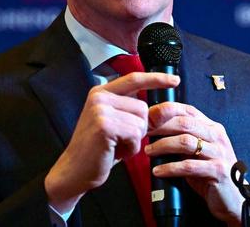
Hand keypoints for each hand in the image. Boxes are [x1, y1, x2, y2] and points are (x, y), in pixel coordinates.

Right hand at [44, 72, 179, 213]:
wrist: (75, 171)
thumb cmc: (98, 149)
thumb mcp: (119, 125)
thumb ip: (139, 114)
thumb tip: (167, 109)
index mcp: (102, 92)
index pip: (134, 79)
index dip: (156, 78)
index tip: (174, 80)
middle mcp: (99, 97)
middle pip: (143, 107)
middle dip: (139, 128)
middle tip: (120, 139)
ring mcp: (100, 110)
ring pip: (141, 122)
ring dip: (135, 140)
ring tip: (116, 146)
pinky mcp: (104, 126)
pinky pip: (135, 134)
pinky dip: (131, 148)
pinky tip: (116, 151)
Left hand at [146, 102, 243, 226]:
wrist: (234, 198)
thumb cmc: (211, 174)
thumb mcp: (198, 153)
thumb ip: (183, 140)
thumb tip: (155, 132)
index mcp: (212, 128)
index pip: (188, 111)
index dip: (167, 110)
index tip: (148, 116)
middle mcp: (217, 136)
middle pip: (185, 123)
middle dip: (160, 126)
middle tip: (143, 132)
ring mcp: (219, 153)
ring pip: (186, 142)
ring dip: (163, 145)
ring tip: (148, 151)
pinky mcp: (217, 171)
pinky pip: (189, 166)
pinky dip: (170, 168)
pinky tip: (158, 171)